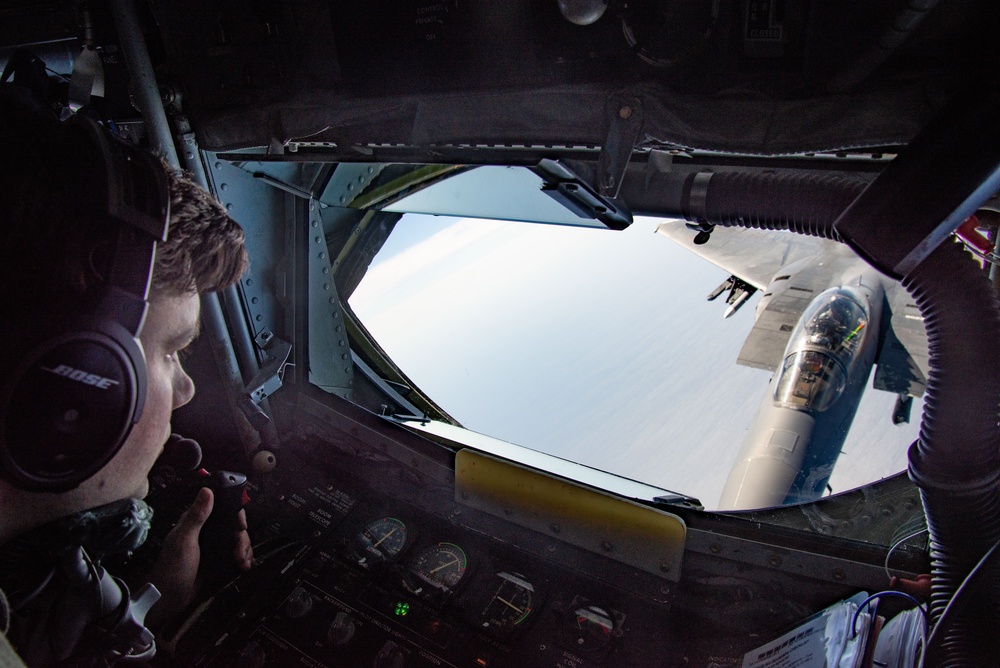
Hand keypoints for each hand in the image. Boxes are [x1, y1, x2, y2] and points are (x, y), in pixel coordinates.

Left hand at [146, 487, 253, 627]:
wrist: (169, 599)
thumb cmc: (173, 568)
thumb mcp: (185, 540)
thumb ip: (196, 516)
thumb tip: (207, 490)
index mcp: (196, 521)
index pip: (221, 508)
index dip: (235, 514)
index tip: (241, 527)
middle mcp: (206, 530)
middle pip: (233, 525)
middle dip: (242, 538)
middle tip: (240, 552)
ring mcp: (212, 545)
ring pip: (237, 540)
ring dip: (244, 549)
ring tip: (242, 562)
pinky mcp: (217, 559)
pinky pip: (235, 554)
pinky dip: (243, 558)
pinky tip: (244, 566)